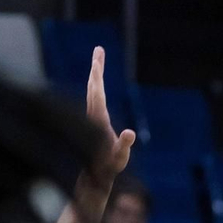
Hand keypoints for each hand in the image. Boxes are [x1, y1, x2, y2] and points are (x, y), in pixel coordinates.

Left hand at [85, 46, 135, 187]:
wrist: (96, 172)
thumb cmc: (109, 165)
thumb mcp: (119, 156)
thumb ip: (124, 144)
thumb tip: (130, 133)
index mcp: (99, 118)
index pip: (98, 92)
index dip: (97, 76)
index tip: (97, 61)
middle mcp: (94, 114)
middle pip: (94, 86)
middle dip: (96, 68)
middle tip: (99, 50)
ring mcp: (93, 116)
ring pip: (93, 90)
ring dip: (96, 74)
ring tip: (98, 60)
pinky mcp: (96, 119)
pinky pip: (95, 96)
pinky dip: (96, 85)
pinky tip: (98, 82)